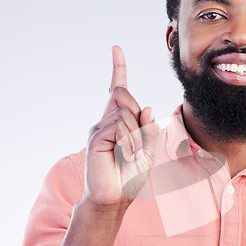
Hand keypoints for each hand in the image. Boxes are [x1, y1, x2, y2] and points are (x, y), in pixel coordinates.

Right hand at [83, 46, 158, 207]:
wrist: (116, 197)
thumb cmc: (130, 175)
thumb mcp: (149, 151)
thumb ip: (149, 129)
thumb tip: (145, 107)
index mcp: (119, 121)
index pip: (117, 90)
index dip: (118, 68)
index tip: (116, 48)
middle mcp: (106, 121)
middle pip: (123, 95)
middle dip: (136, 114)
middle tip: (137, 145)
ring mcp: (99, 129)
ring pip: (124, 113)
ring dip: (135, 136)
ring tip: (130, 155)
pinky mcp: (95, 139)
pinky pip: (118, 127)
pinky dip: (129, 142)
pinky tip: (126, 156)